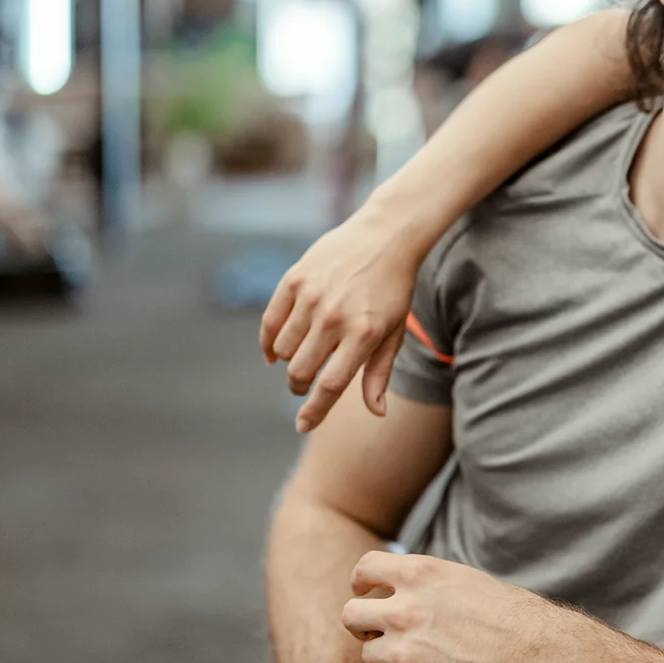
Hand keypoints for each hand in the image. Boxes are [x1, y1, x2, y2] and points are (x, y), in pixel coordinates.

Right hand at [260, 209, 426, 432]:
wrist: (385, 236)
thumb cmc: (393, 289)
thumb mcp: (394, 332)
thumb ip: (379, 373)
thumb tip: (377, 412)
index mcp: (363, 335)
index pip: (330, 386)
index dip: (313, 412)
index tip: (303, 426)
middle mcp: (335, 318)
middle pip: (301, 372)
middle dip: (300, 387)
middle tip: (305, 386)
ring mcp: (312, 297)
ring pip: (284, 350)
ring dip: (289, 361)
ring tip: (304, 355)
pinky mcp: (294, 280)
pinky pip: (270, 323)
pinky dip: (269, 342)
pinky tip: (276, 351)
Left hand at [342, 552, 589, 662]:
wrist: (538, 656)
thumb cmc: (513, 618)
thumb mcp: (466, 581)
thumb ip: (427, 584)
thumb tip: (402, 591)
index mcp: (421, 574)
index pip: (364, 570)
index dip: (361, 584)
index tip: (366, 593)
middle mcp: (406, 609)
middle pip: (352, 614)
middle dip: (365, 625)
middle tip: (383, 634)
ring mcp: (406, 649)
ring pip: (367, 653)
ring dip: (385, 658)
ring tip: (416, 661)